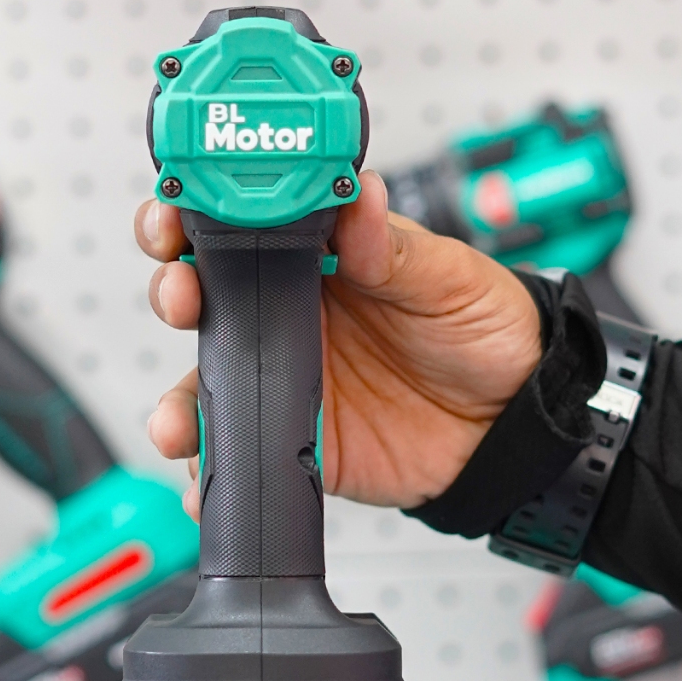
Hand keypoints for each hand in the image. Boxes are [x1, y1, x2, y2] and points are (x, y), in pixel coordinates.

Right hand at [136, 169, 541, 519]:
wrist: (510, 424)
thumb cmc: (484, 333)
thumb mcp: (448, 277)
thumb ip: (394, 247)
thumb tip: (358, 196)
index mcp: (320, 257)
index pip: (241, 222)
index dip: (196, 210)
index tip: (178, 209)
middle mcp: (290, 313)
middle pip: (203, 295)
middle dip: (172, 290)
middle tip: (181, 294)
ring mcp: (286, 377)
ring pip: (204, 381)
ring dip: (177, 401)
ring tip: (179, 420)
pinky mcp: (295, 436)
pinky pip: (238, 452)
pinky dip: (210, 474)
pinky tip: (206, 484)